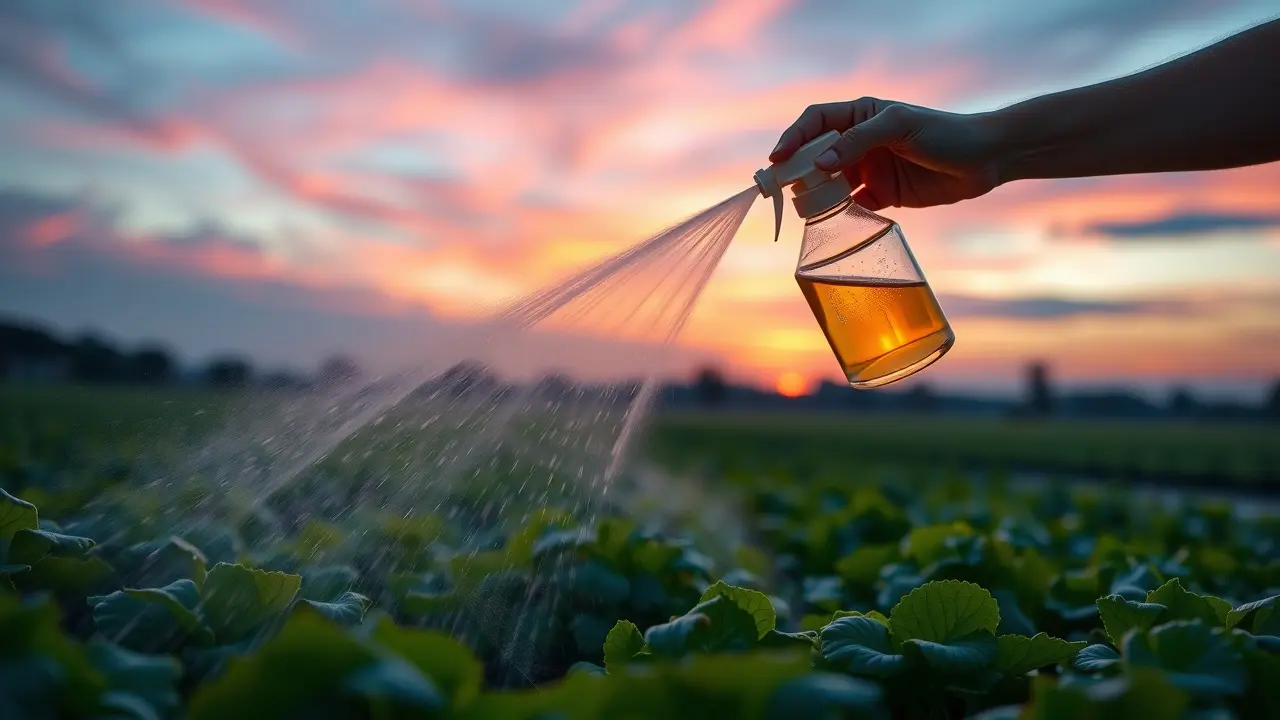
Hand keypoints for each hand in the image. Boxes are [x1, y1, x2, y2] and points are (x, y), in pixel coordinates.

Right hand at [770, 98, 1003, 210]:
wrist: (987, 159)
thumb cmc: (946, 132)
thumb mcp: (900, 126)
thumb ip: (858, 141)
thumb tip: (820, 163)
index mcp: (861, 115)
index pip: (816, 122)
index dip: (793, 138)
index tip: (778, 159)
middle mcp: (860, 142)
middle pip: (816, 156)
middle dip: (798, 171)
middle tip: (783, 189)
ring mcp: (871, 169)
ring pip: (831, 183)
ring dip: (817, 195)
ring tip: (806, 208)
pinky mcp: (884, 195)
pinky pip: (853, 206)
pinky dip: (842, 214)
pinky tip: (836, 221)